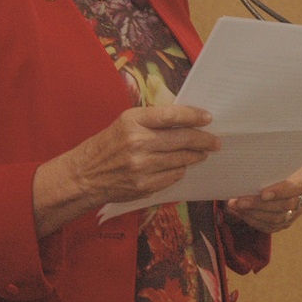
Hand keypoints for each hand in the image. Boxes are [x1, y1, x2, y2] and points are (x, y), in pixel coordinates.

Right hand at [33, 105, 219, 236]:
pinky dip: (180, 170)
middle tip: (215, 141)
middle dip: (203, 140)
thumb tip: (185, 120)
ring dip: (195, 156)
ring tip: (202, 153)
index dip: (193, 116)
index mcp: (133, 121)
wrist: (86, 175)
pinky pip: (173, 177)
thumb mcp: (125, 122)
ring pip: (182, 160)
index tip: (208, 118)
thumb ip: (152, 120)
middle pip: (182, 140)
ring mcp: (142, 166)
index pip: (171, 116)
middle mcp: (138, 143)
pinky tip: (180, 166)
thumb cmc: (108, 144)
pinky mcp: (145, 185)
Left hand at [224, 165, 301, 233]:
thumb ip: (263, 160)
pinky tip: (240, 213)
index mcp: (301, 177)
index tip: (263, 194)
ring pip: (276, 219)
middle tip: (238, 202)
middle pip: (283, 206)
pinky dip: (253, 221)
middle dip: (258, 205)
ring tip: (235, 207)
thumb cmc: (269, 161)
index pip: (295, 186)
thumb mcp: (270, 157)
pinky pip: (270, 227)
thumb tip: (246, 160)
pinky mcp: (285, 222)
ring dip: (252, 214)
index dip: (280, 191)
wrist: (272, 173)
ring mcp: (295, 212)